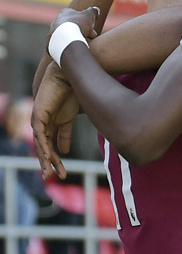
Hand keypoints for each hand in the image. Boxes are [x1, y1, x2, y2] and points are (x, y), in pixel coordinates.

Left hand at [31, 63, 79, 179]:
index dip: (56, 160)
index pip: (51, 147)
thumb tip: (64, 151)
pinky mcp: (38, 117)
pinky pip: (41, 136)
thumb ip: (66, 134)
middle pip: (45, 149)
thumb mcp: (70, 118)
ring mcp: (39, 121)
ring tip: (49, 173)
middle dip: (50, 164)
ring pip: (41, 145)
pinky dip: (44, 147)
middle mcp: (43, 125)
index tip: (61, 173)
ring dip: (45, 160)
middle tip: (54, 177)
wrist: (68, 77)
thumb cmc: (72, 93)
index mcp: (52, 125)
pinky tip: (49, 158)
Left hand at [49, 6, 100, 43]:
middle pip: (73, 25)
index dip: (87, 20)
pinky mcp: (51, 43)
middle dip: (83, 30)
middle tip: (92, 36)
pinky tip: (75, 47)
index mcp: (65, 12)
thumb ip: (93, 11)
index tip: (92, 26)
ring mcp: (53, 32)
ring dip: (76, 37)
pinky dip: (69, 45)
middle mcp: (57, 21)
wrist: (66, 39)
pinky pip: (63, 43)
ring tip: (84, 43)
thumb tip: (95, 9)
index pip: (77, 15)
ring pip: (67, 35)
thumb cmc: (78, 25)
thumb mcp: (90, 15)